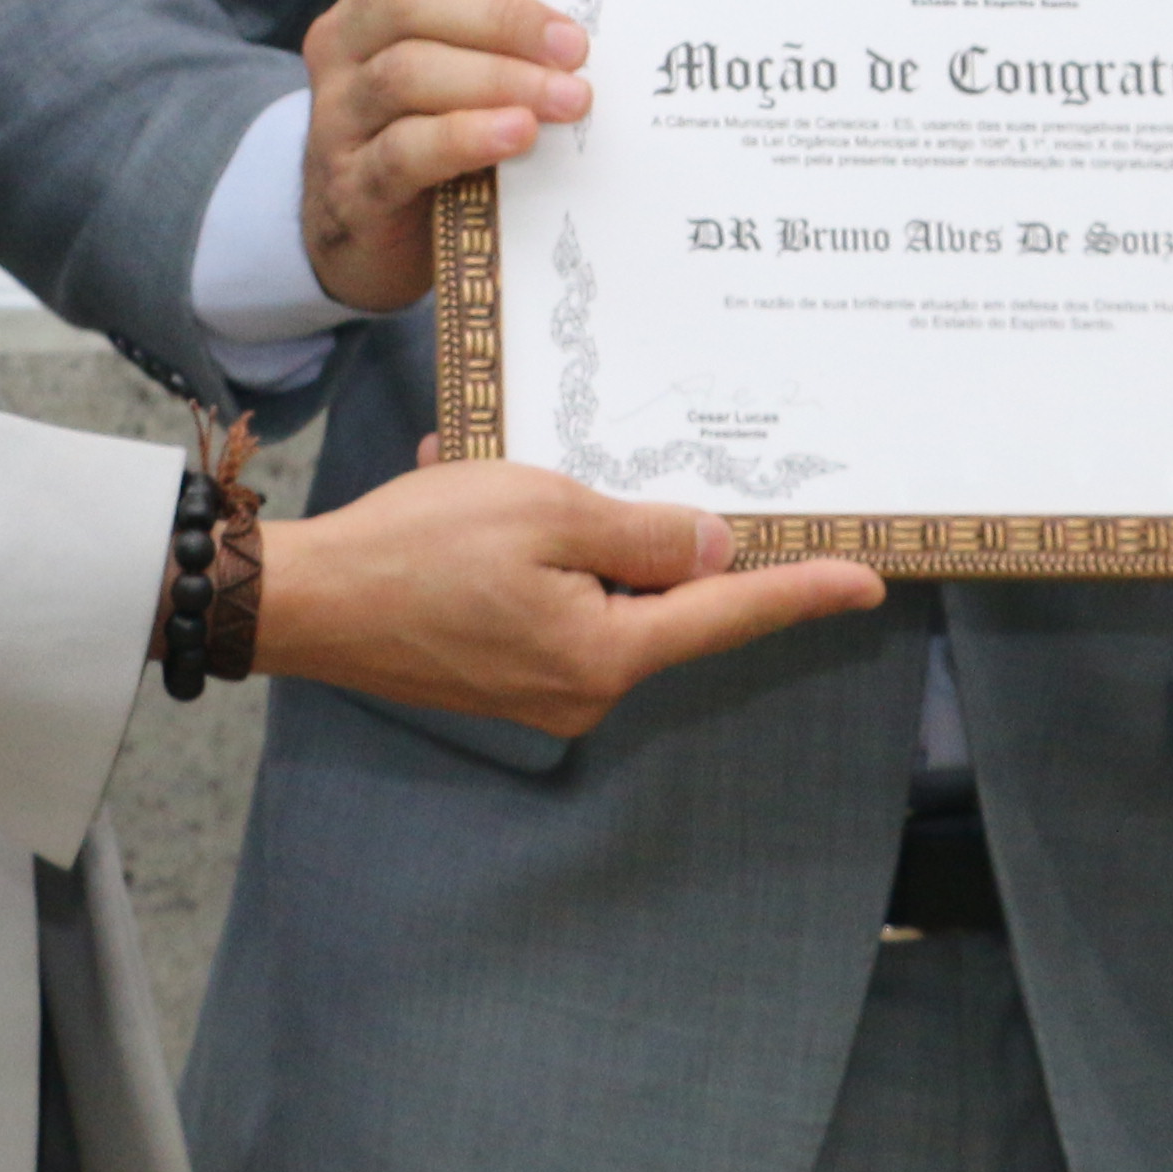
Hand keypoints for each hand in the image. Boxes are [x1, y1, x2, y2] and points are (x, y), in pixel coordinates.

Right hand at [252, 458, 882, 737]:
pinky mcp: (497, 676)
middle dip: (632, 532)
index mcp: (608, 653)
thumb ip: (646, 534)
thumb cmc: (417, 548)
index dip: (803, 593)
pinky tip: (471, 500)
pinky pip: (544, 602)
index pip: (729, 615)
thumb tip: (718, 550)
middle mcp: (583, 690)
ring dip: (562, 530)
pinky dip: (522, 550)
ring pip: (593, 593)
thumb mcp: (548, 510)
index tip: (870, 583)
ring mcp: (537, 691)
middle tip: (581, 480)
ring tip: (490, 482)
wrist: (302, 602)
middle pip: (656, 602)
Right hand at [297, 0, 588, 313]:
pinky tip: (518, 134)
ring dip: (499, 78)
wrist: (365, 239)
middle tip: (573, 46)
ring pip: (407, 72)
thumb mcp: (454, 59)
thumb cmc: (433, 126)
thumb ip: (498, 24)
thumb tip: (592, 11)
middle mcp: (347, 40)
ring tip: (569, 98)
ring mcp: (340, 114)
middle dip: (501, 17)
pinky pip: (405, 149)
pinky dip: (467, 136)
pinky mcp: (353, 185)